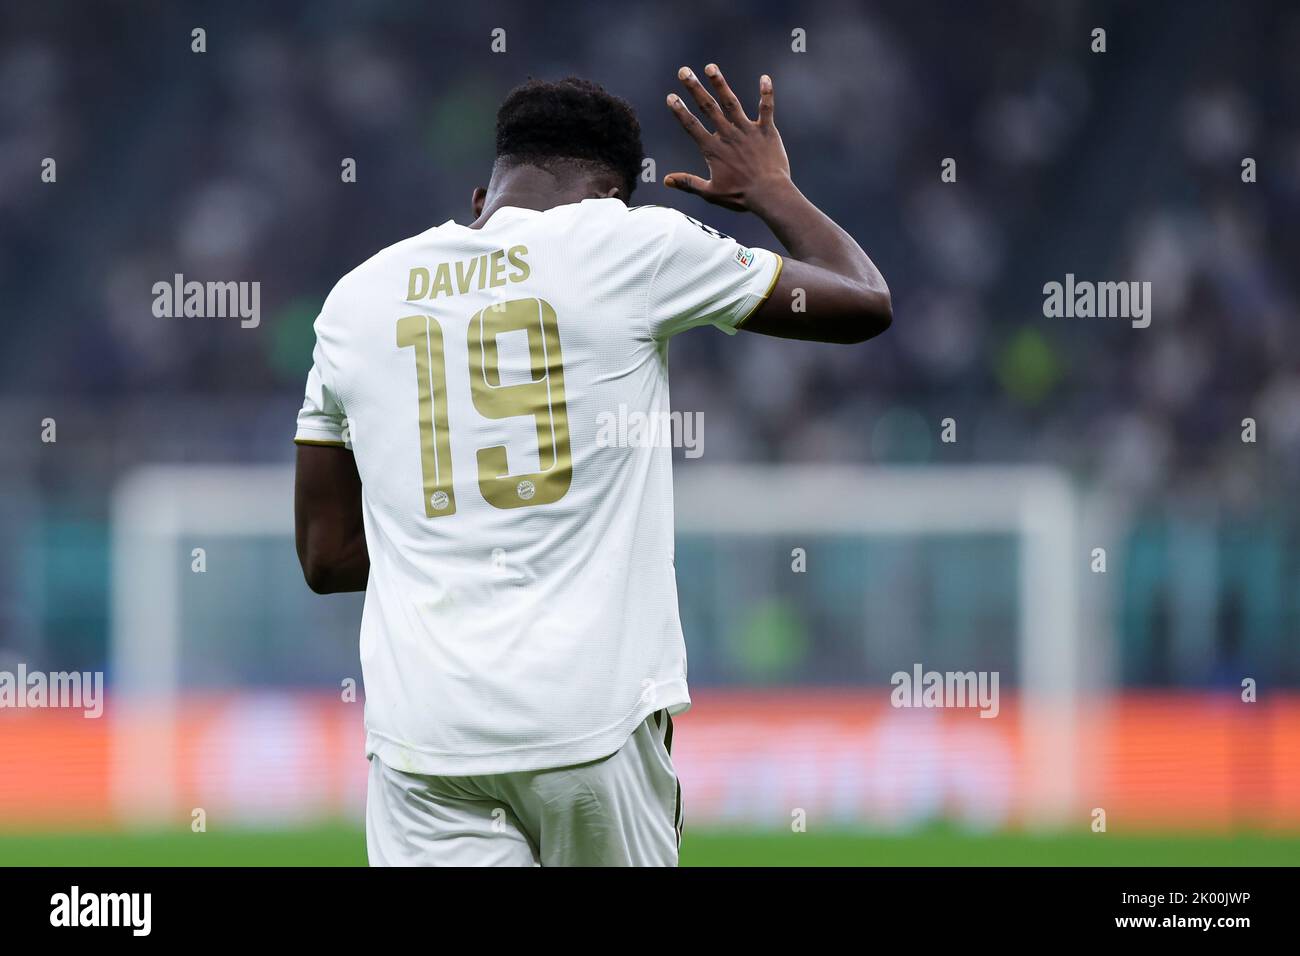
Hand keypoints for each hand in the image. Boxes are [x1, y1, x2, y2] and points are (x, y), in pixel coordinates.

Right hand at [665, 64, 791, 212]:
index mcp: (714, 150)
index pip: (692, 126)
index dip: (680, 111)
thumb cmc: (740, 196)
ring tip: (710, 67)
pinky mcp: (767, 131)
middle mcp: (728, 135)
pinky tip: (765, 77)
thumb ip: (688, 183)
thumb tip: (666, 180)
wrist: (769, 195)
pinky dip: (766, 93)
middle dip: (694, 88)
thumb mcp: (710, 193)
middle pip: (708, 108)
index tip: (671, 97)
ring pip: (731, 102)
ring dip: (720, 84)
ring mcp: (748, 131)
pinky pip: (766, 108)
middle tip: (683, 71)